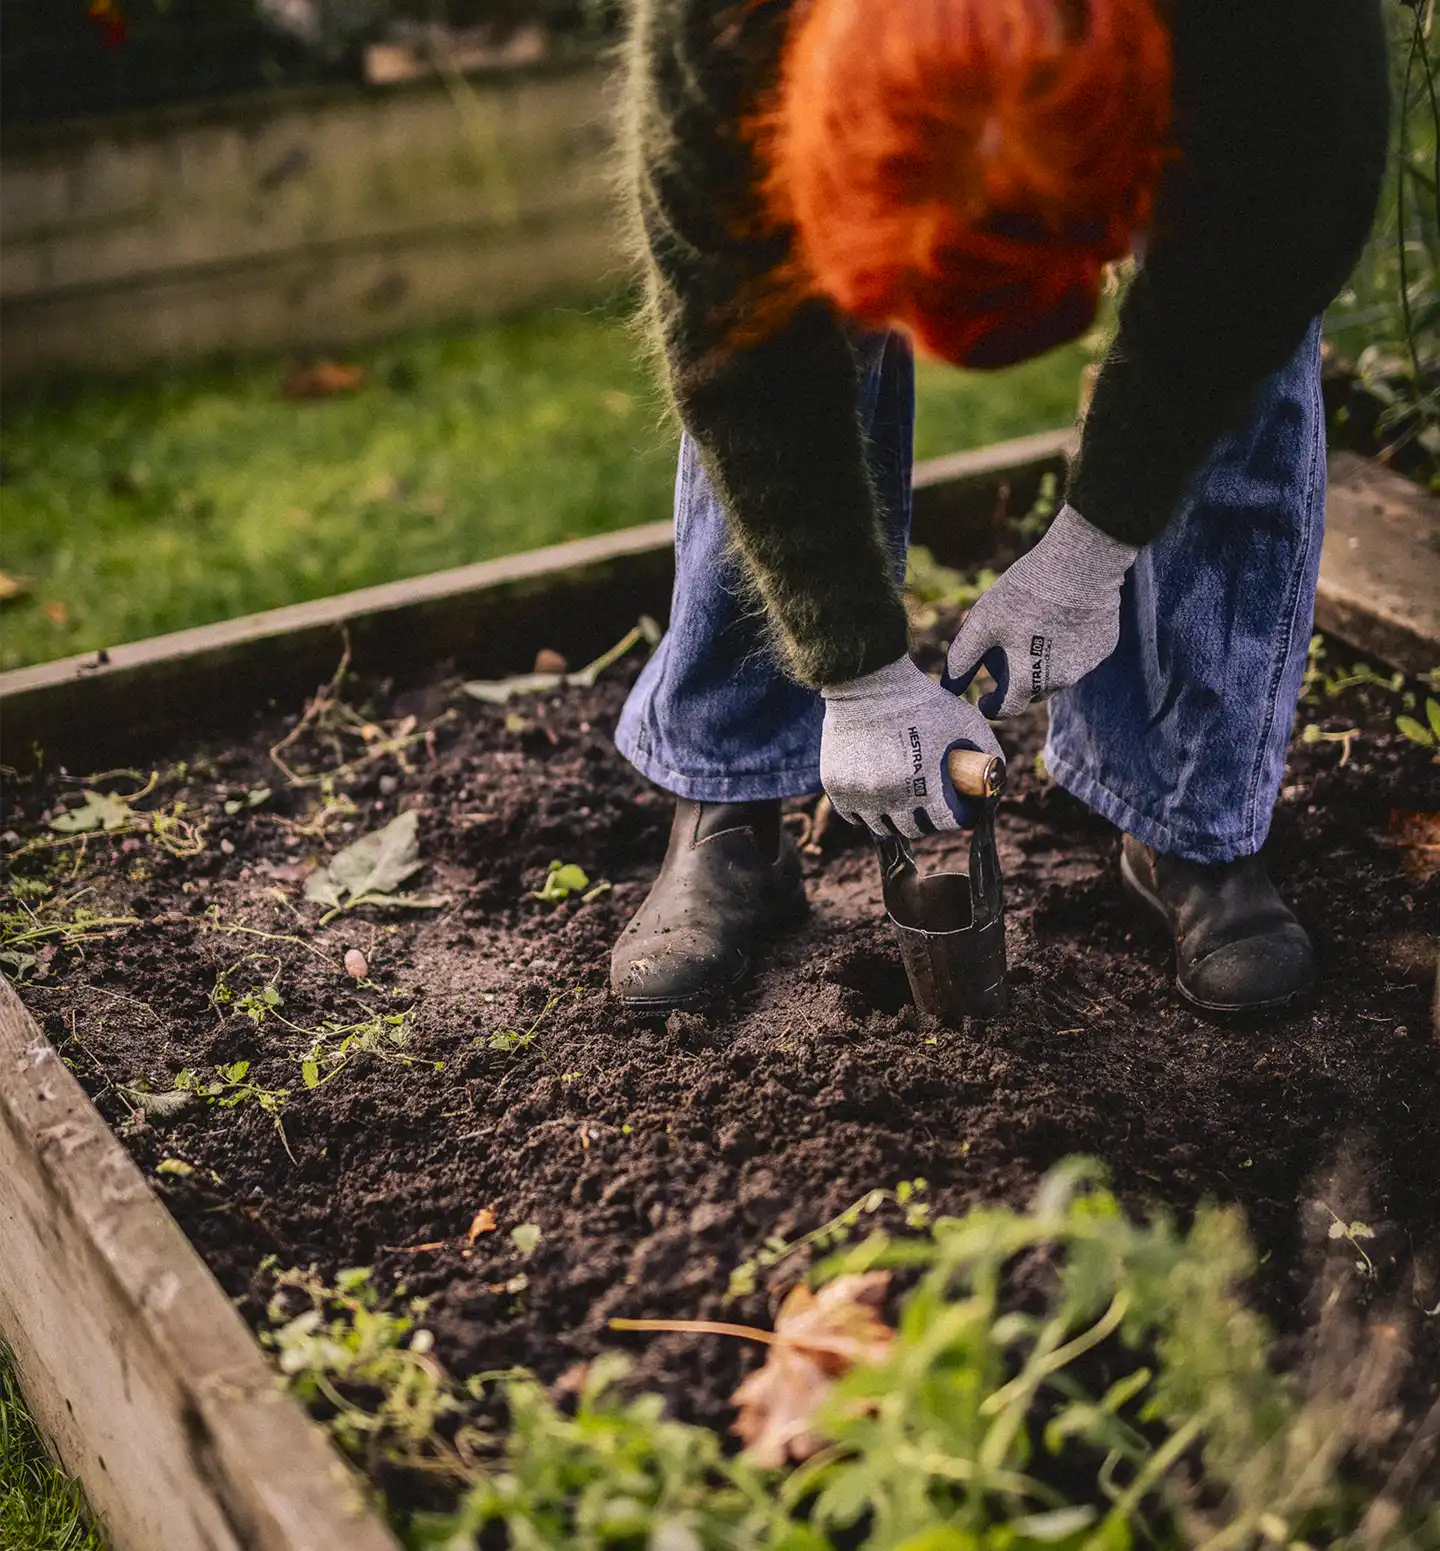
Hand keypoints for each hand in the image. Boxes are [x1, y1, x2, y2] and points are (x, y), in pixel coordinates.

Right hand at [820, 654, 1002, 837]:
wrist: (870, 684)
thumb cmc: (923, 701)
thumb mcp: (967, 722)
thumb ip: (989, 755)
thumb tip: (996, 786)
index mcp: (926, 786)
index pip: (948, 823)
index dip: (958, 815)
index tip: (957, 805)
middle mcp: (891, 797)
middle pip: (915, 830)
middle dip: (928, 819)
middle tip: (930, 802)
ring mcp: (861, 794)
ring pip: (883, 828)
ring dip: (896, 818)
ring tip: (904, 800)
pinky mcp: (837, 788)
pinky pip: (854, 817)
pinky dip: (867, 812)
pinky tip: (878, 796)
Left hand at [946, 504, 1137, 717]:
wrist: (1080, 565)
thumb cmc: (1025, 595)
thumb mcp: (983, 624)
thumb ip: (963, 659)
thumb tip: (948, 687)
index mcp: (1029, 680)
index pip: (1007, 709)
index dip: (992, 707)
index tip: (983, 698)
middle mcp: (1061, 681)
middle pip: (1033, 691)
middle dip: (1017, 681)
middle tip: (1004, 655)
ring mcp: (1087, 665)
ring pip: (1058, 673)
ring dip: (1042, 663)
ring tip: (1031, 631)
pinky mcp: (1104, 646)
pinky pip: (1080, 655)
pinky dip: (1066, 646)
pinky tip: (1059, 619)